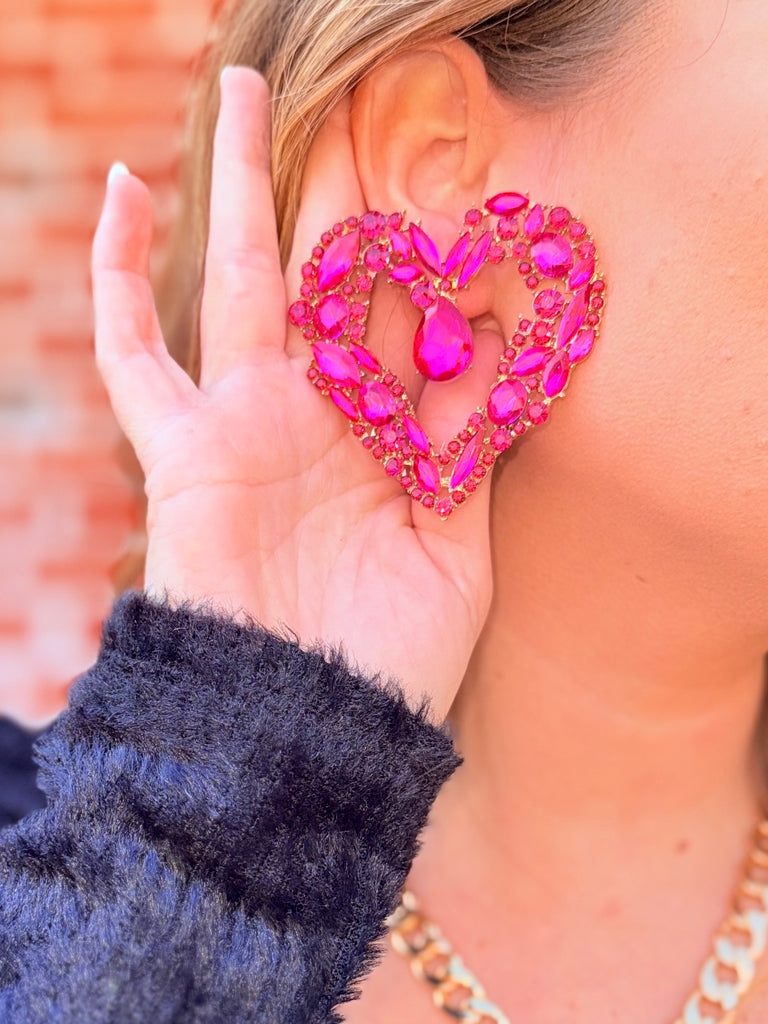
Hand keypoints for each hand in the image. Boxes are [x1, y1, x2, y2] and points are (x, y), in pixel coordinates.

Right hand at [91, 66, 492, 717]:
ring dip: (235, 185)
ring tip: (242, 86)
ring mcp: (244, 423)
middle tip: (354, 95)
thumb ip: (472, 455)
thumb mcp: (460, 551)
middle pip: (324, 274)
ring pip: (235, 278)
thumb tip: (498, 359)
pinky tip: (117, 189)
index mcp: (383, 436)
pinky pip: (131, 351)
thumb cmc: (392, 657)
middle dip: (338, 188)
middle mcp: (313, 415)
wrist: (312, 731)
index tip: (459, 186)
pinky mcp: (181, 450)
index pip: (407, 319)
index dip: (432, 254)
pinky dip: (114, 277)